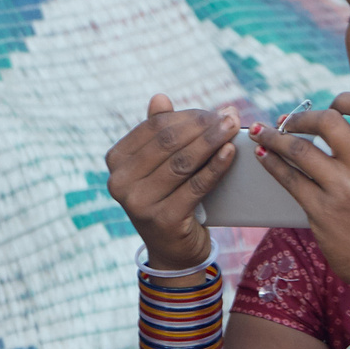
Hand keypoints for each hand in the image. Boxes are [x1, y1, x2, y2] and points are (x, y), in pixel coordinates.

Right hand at [105, 95, 240, 267]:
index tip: (214, 111)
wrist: (173, 251)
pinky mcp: (163, 219)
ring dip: (212, 141)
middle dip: (203, 126)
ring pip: (183, 162)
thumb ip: (157, 133)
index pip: (154, 128)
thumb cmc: (168, 199)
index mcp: (116, 161)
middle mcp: (120, 182)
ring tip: (233, 127)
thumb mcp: (158, 166)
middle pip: (169, 143)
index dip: (187, 116)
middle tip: (229, 116)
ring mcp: (139, 203)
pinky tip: (230, 152)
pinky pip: (196, 185)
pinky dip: (216, 166)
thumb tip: (160, 97)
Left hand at [251, 93, 349, 297]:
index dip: (345, 99)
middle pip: (327, 122)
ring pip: (300, 150)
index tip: (331, 104)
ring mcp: (343, 189)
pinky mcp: (322, 210)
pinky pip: (290, 178)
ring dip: (274, 137)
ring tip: (261, 133)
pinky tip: (264, 156)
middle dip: (301, 117)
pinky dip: (272, 163)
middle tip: (287, 120)